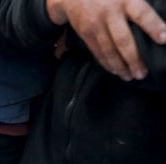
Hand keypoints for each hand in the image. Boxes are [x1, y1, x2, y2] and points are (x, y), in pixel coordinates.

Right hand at [47, 0, 165, 80]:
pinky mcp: (86, 33)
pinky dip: (107, 63)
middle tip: (143, 73)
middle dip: (134, 59)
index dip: (154, 27)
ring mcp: (96, 25)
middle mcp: (109, 13)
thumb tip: (158, 24)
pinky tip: (116, 71)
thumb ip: (139, 4)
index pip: (142, 15)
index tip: (164, 40)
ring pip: (109, 50)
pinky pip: (98, 52)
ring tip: (130, 76)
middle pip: (123, 40)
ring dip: (120, 66)